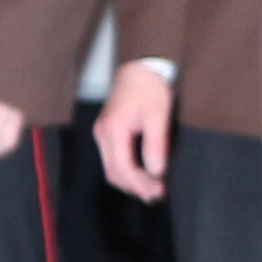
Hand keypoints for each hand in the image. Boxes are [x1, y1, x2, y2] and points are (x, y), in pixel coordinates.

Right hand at [94, 63, 173, 200]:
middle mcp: (102, 134)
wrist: (140, 68)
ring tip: (152, 188)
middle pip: (113, 172)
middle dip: (135, 186)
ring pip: (111, 168)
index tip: (159, 190)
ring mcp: (102, 134)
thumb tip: (156, 171)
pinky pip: (112, 160)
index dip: (140, 184)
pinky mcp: (107, 132)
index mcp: (113, 130)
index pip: (122, 168)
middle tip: (157, 194)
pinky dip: (126, 171)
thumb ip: (156, 144)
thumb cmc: (149, 88)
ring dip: (130, 181)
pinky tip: (142, 174)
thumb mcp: (158, 115)